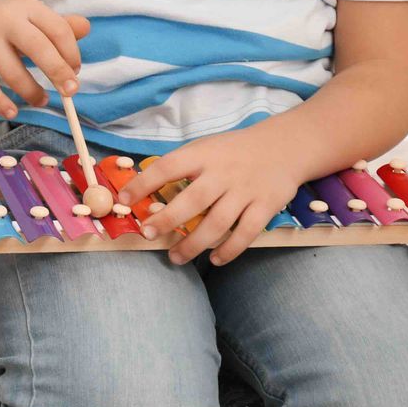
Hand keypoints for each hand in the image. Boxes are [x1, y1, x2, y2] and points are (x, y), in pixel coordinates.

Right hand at [0, 0, 90, 118]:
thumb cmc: (8, 19)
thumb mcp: (33, 16)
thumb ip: (60, 25)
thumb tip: (86, 28)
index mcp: (28, 7)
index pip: (57, 29)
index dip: (71, 52)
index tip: (75, 70)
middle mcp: (5, 18)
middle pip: (37, 46)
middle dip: (57, 71)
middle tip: (70, 91)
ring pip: (10, 70)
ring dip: (30, 91)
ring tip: (42, 100)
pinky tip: (12, 111)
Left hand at [119, 131, 302, 266]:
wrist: (284, 147)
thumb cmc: (234, 151)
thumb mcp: (206, 148)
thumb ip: (182, 166)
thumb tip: (145, 188)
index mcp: (203, 155)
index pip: (168, 167)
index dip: (143, 184)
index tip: (123, 200)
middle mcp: (223, 173)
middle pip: (192, 200)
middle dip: (167, 220)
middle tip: (147, 235)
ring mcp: (245, 191)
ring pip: (217, 223)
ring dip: (193, 244)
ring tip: (175, 257)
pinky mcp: (265, 207)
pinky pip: (245, 234)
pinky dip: (229, 250)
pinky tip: (214, 259)